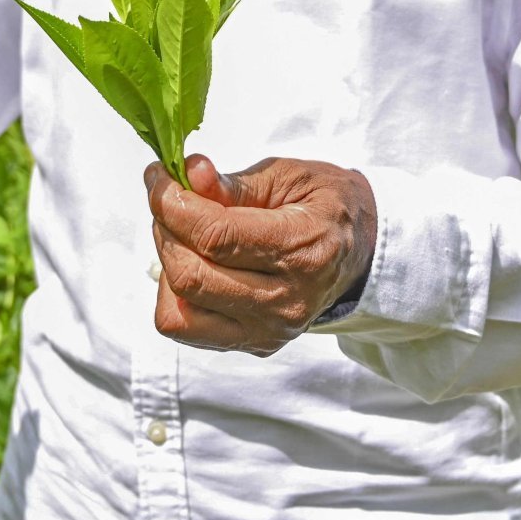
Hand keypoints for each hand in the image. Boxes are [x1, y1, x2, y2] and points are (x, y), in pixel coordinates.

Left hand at [144, 154, 376, 356]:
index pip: (215, 236)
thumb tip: (188, 174)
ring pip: (180, 310)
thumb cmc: (324, 205)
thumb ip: (234, 182)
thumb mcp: (288, 176)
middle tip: (171, 199)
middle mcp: (285, 302)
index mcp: (301, 250)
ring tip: (185, 234)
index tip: (159, 176)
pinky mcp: (254, 344)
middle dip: (165, 228)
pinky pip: (187, 329)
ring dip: (167, 263)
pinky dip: (175, 294)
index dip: (173, 203)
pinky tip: (196, 263)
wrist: (361, 251)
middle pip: (190, 275)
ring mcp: (268, 331)